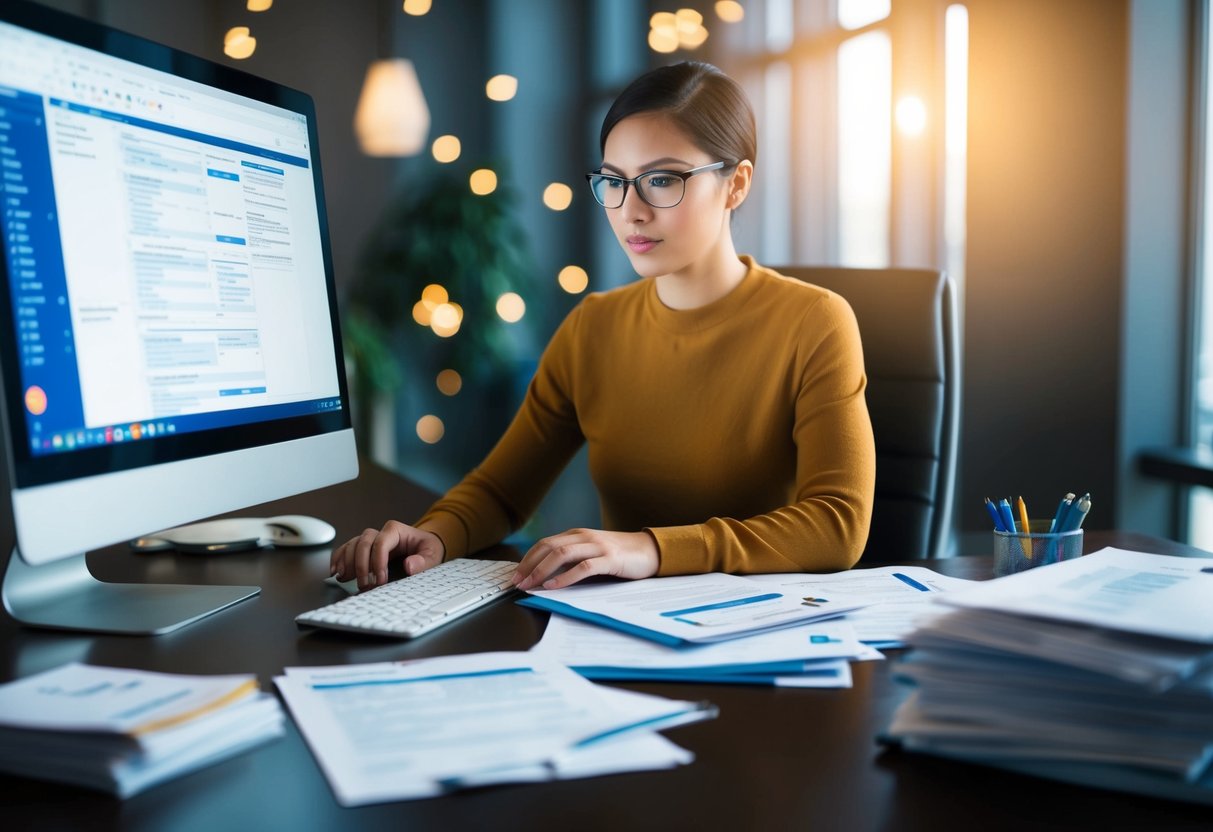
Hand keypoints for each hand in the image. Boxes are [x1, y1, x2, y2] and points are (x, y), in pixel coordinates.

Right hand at [330, 521, 444, 589]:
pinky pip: (347, 549)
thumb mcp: (433, 554)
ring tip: (345, 578)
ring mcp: (370, 539)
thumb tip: (409, 566)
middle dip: (361, 565)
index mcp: (396, 531)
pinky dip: (339, 559)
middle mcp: (380, 532)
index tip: (380, 581)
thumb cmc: (427, 549)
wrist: (423, 548)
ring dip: (347, 562)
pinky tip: (336, 572)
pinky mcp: (363, 548)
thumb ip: (424, 561)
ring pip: (352, 545)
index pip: (381, 543)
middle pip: (364, 543)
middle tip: (365, 585)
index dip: (378, 562)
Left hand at [511, 529, 658, 590]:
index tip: (515, 575)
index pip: (544, 543)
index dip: (527, 558)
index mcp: (577, 534)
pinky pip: (582, 567)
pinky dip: (565, 577)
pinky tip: (553, 586)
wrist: (649, 551)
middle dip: (528, 565)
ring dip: (541, 570)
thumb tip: (543, 573)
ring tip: (530, 585)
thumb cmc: (618, 555)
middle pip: (548, 547)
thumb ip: (572, 557)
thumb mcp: (591, 552)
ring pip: (561, 555)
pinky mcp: (609, 559)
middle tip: (516, 582)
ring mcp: (597, 546)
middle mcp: (584, 537)